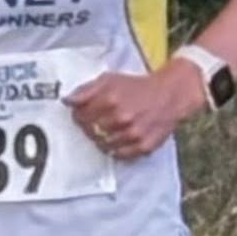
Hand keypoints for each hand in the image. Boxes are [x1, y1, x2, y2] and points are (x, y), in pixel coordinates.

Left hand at [64, 57, 206, 158]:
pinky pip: (120, 155)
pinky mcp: (144, 146)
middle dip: (89, 127)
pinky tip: (118, 139)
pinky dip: (116, 149)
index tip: (83, 113)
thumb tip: (67, 101)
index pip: (80, 116)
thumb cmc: (138, 87)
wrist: (170, 95)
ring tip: (108, 129)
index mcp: (110, 99)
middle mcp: (121, 118)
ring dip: (101, 139)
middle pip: (90, 132)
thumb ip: (86, 90)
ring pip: (103, 145)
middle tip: (96, 121)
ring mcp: (133, 134)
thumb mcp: (110, 79)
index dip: (79, 115)